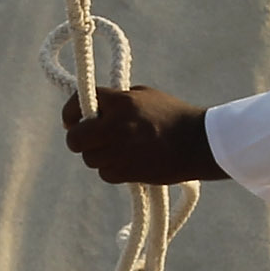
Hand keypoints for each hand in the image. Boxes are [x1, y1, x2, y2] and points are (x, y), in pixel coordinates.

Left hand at [60, 84, 227, 186]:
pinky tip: (128, 162)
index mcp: (120, 102)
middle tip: (88, 139)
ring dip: (98, 156)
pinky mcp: (128, 173)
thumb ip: (116, 101)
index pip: (79, 102)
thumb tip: (92, 112)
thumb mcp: (143, 96)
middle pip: (75, 140)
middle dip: (78, 140)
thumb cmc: (173, 115)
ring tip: (117, 149)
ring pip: (90, 159)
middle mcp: (115, 127)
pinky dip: (112, 170)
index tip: (73, 119)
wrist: (199, 142)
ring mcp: (121, 152)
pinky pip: (105, 174)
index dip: (71, 112)